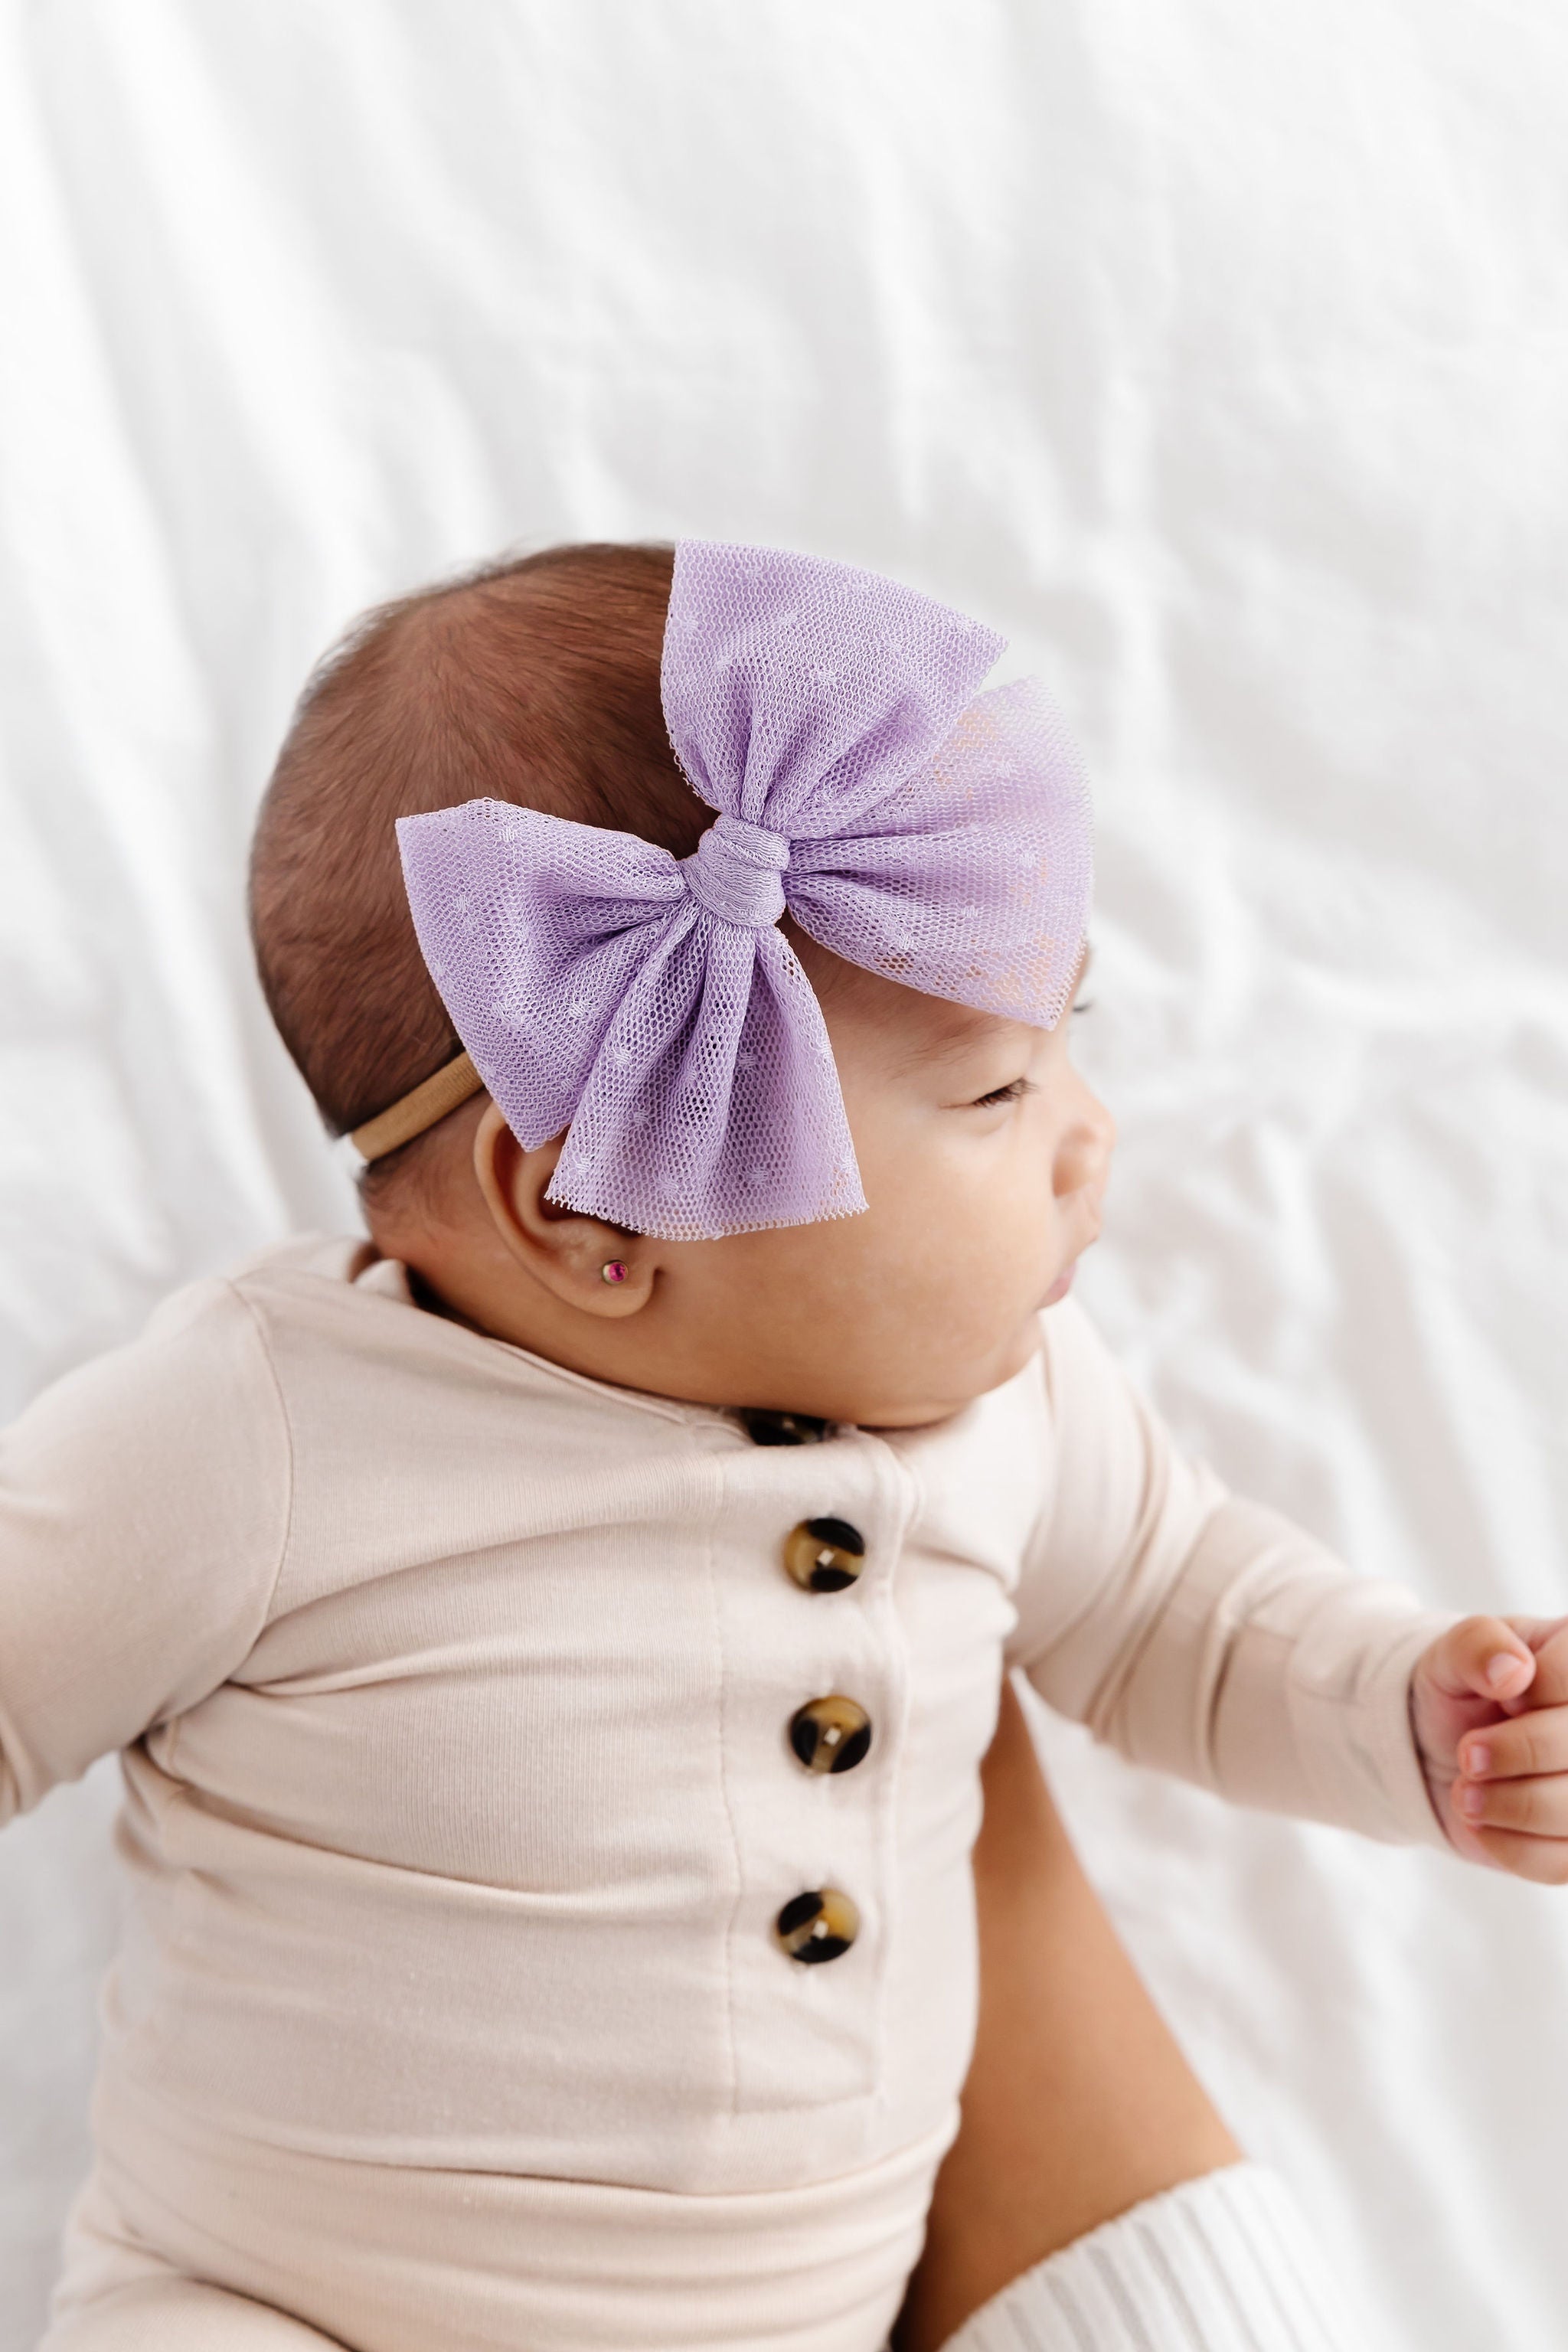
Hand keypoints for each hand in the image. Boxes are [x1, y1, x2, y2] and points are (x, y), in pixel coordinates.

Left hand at [1410, 1615, 1567, 1880]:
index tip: (1497, 1695)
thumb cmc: (1462, 1692)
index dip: (1529, 1692)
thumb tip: (1512, 1670)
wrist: (1444, 1751)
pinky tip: (1485, 1823)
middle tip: (1466, 1755)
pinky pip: (1561, 1862)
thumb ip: (1477, 1645)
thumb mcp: (1451, 1656)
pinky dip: (1509, 1847)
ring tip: (1466, 1792)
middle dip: (1513, 1753)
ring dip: (1505, 1805)